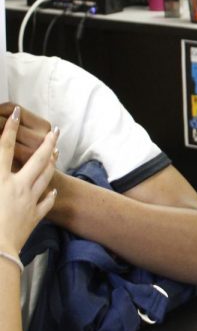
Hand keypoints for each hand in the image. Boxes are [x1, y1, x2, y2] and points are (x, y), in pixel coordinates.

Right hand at [0, 107, 56, 252]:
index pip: (4, 148)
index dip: (10, 128)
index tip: (18, 113)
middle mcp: (18, 186)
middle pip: (37, 159)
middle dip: (48, 142)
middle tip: (56, 130)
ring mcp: (29, 201)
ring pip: (46, 176)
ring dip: (52, 163)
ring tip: (56, 153)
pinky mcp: (34, 217)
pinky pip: (46, 202)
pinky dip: (49, 194)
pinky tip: (52, 189)